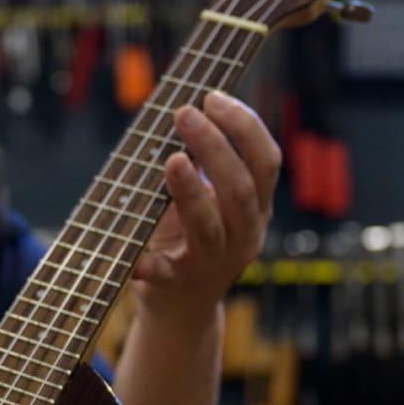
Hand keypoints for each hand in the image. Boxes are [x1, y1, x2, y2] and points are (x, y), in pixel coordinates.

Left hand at [131, 90, 279, 323]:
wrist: (181, 307)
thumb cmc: (189, 238)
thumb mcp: (207, 200)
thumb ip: (201, 163)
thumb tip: (179, 108)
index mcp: (255, 209)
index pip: (266, 162)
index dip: (245, 127)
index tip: (214, 97)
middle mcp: (243, 237)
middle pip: (241, 190)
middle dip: (215, 147)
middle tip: (184, 112)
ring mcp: (212, 265)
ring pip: (210, 228)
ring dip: (192, 192)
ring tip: (171, 159)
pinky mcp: (176, 287)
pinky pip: (164, 275)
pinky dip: (150, 263)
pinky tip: (137, 253)